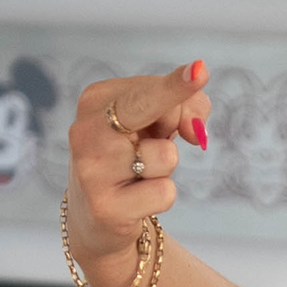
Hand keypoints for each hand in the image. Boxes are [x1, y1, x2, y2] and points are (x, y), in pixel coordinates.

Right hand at [64, 60, 210, 286]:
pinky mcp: (105, 207)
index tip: (199, 70)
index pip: (146, 88)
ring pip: (166, 156)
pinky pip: (164, 192)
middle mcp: (86, 131)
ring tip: (141, 173)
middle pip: (142, 107)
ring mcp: (92, 170)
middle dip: (171, 94)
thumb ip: (186, 111)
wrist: (99, 215)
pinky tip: (137, 197)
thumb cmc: (135, 155)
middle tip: (199, 76)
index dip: (177, 83)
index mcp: (96, 102)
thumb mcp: (159, 125)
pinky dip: (162, 195)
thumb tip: (196, 130)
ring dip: (166, 167)